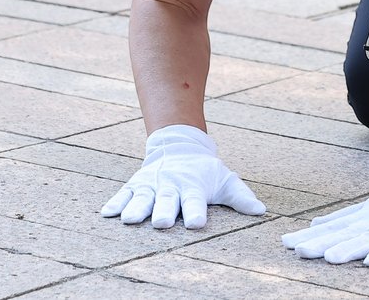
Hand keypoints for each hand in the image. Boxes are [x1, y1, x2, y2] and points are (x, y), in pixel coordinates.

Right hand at [100, 124, 265, 228]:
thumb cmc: (205, 171)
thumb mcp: (225, 180)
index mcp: (192, 187)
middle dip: (164, 212)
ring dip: (137, 208)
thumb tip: (261, 211)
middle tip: (162, 222)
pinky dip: (116, 202)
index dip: (196, 212)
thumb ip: (241, 197)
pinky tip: (107, 213)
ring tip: (130, 220)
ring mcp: (152, 185)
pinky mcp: (136, 184)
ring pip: (144, 198)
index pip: (195, 202)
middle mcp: (171, 186)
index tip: (196, 223)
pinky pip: (124, 194)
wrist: (179, 146)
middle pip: (167, 201)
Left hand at [281, 175, 368, 266]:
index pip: (331, 227)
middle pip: (343, 235)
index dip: (309, 235)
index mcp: (362, 216)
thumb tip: (314, 224)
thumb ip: (343, 217)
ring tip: (329, 258)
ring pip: (366, 240)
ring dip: (347, 249)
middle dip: (320, 243)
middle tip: (298, 250)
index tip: (286, 243)